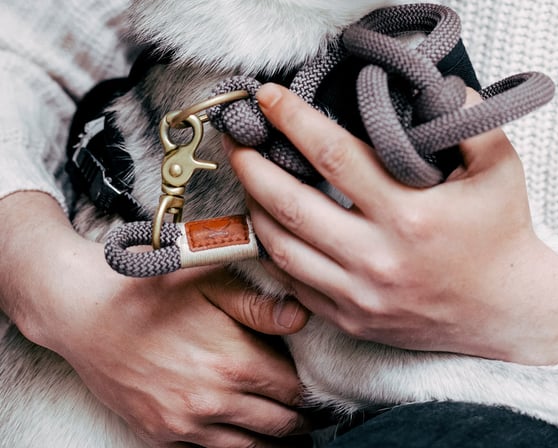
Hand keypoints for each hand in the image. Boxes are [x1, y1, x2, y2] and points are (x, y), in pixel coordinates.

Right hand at [0, 192, 312, 446]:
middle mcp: (213, 403)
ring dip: (270, 441)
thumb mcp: (210, 280)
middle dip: (297, 418)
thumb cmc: (151, 287)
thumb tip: (302, 319)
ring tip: (284, 429)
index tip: (318, 382)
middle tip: (309, 411)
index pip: (293, 390)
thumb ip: (259, 306)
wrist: (85, 311)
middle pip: (277, 426)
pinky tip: (240, 434)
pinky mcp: (159, 437)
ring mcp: (184, 426)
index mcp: (234, 362)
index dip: (309, 387)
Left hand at [227, 84, 557, 366]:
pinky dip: (273, 251)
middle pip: (290, 204)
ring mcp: (361, 294)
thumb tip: (436, 80)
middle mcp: (377, 257)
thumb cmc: (503, 229)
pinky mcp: (353, 319)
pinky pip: (295, 284)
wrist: (511, 311)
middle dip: (253, 164)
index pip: (333, 156)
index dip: (294, 121)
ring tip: (245, 174)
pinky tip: (267, 222)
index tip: (269, 96)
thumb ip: (469, 117)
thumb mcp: (500, 164)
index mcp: (409, 213)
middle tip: (237, 135)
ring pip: (283, 248)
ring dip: (254, 207)